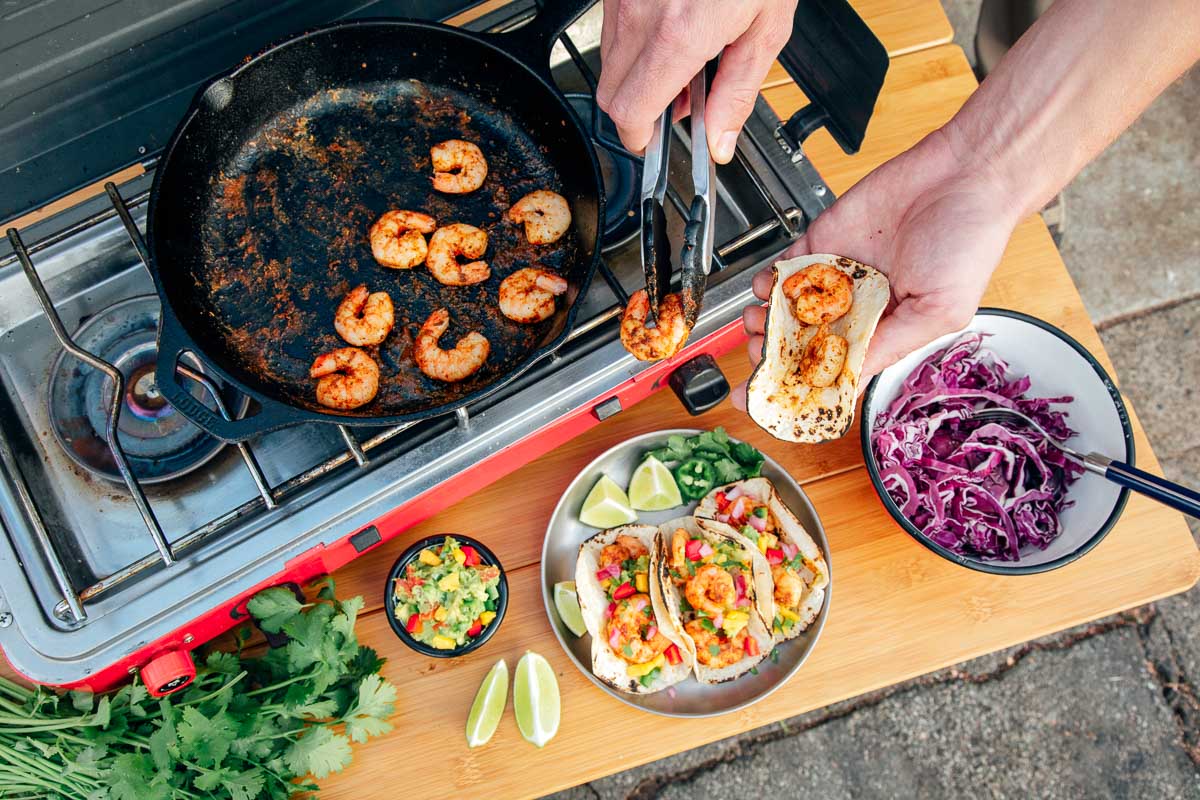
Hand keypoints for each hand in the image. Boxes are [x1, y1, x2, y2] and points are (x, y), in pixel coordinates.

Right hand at [597, 0, 797, 161]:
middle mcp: (640, 15)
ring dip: (637, 73)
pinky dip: (636, 39)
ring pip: (609, 60)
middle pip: (609, 93)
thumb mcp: (767, 28)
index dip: (640, 137)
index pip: (630, 112)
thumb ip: (739, 92)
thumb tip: (718, 139)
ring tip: (682, 59)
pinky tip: (671, 28)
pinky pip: (613, 25)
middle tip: (676, 104)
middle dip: (637, 109)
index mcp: (679, 35)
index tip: (655, 140)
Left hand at [732, 130, 1019, 408]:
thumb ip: (891, 344)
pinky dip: (770, 280)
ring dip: (767, 318)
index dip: (806, 385)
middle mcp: (860, 305)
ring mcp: (839, 274)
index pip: (839, 367)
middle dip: (776, 352)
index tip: (774, 399)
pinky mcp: (824, 241)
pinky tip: (764, 288)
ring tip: (757, 325)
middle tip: (760, 356)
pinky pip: (788, 266)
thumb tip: (851, 375)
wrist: (965, 175)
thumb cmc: (970, 242)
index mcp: (887, 329)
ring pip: (790, 306)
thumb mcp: (939, 311)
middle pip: (805, 340)